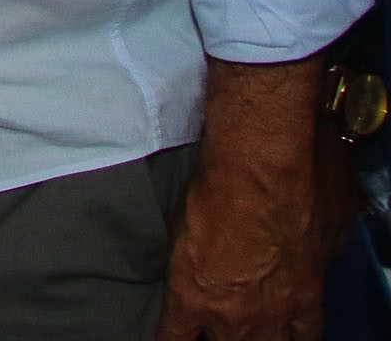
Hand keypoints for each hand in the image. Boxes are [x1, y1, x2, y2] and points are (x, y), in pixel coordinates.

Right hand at [159, 57, 326, 339]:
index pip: (302, 336)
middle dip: (253, 335)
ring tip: (202, 325)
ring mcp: (231, 311)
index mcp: (305, 299)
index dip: (288, 332)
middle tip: (240, 320)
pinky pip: (174, 334)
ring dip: (215, 336)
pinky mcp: (189, 297)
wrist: (264, 174)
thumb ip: (321, 249)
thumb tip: (317, 245)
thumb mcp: (333, 226)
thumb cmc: (306, 189)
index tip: (279, 327)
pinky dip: (170, 338)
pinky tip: (165, 336)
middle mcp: (271, 314)